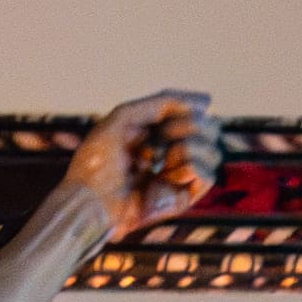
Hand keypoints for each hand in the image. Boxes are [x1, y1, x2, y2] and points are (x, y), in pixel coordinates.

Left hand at [70, 86, 219, 248]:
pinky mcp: (181, 199)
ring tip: (160, 159)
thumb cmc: (98, 160)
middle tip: (161, 139)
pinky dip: (193, 166)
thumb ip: (161, 102)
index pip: (192, 112)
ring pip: (213, 151)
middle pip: (208, 128)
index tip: (164, 118)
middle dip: (188, 126)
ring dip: (189, 147)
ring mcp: (178, 178)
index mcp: (159, 133)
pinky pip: (208, 176)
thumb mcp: (124, 116)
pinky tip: (171, 172)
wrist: (89, 200)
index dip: (184, 108)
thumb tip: (206, 101)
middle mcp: (172, 154)